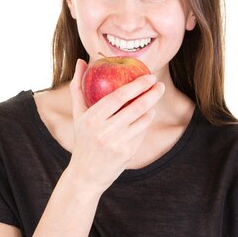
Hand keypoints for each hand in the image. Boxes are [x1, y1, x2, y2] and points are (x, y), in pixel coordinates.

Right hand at [66, 59, 164, 192]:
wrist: (86, 174)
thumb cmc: (83, 139)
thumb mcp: (78, 115)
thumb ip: (78, 87)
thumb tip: (81, 61)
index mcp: (92, 118)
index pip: (119, 96)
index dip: (137, 85)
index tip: (149, 76)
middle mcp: (105, 131)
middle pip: (136, 107)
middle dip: (152, 93)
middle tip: (160, 84)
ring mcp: (118, 143)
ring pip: (143, 119)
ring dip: (152, 107)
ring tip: (154, 97)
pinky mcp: (128, 153)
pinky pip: (142, 131)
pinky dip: (147, 120)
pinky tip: (148, 114)